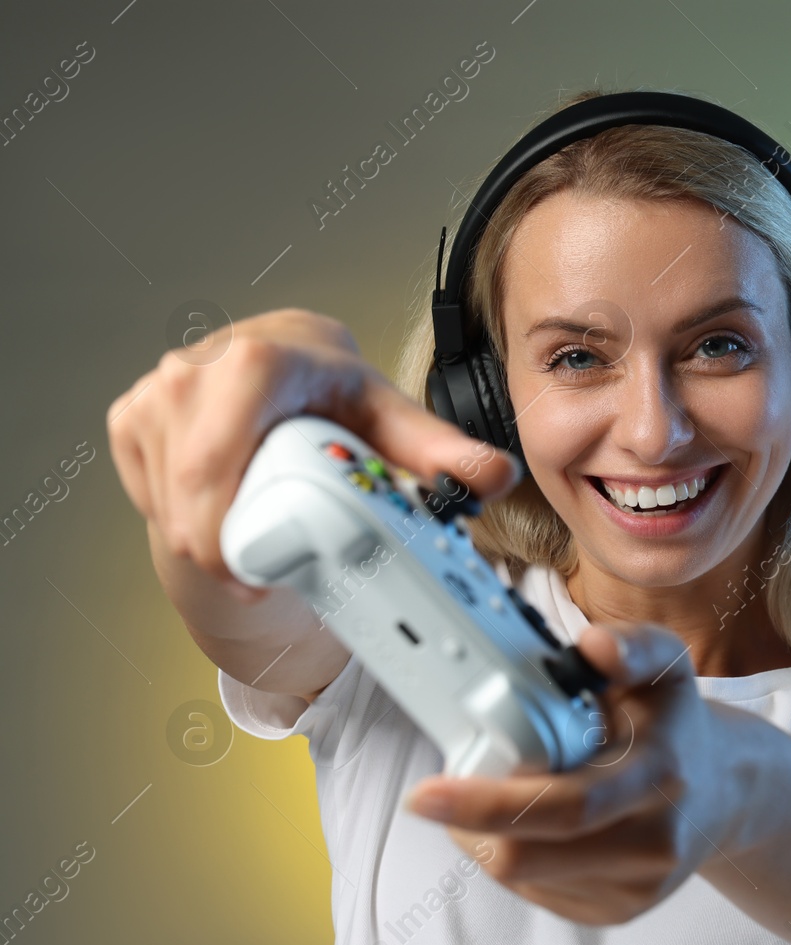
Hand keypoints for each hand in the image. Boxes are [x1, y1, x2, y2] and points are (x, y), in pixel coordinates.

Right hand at [106, 308, 521, 598]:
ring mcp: (157, 390)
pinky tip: (224, 502)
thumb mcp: (394, 425)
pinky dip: (181, 517)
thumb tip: (493, 477)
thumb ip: (444, 453)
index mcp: (261, 360)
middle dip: (220, 547)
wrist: (293, 371)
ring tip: (256, 528)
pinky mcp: (131, 414)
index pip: (220, 457)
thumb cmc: (341, 400)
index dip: (228, 526)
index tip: (255, 571)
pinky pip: (147, 495)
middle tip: (260, 572)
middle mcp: (198, 366)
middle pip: (189, 492)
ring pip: (166, 504)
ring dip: (206, 536)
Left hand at [405, 622, 749, 924]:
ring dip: (485, 838)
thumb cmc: (676, 723)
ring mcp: (637, 886)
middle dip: (465, 827)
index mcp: (658, 778)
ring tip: (492, 797)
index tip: (425, 792)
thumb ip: (633, 646)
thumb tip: (593, 645)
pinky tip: (527, 825)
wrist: (726, 791)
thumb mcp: (667, 667)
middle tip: (435, 795)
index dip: (485, 804)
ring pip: (522, 877)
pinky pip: (537, 892)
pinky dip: (514, 857)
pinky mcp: (620, 911)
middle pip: (528, 857)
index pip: (563, 806)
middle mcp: (653, 843)